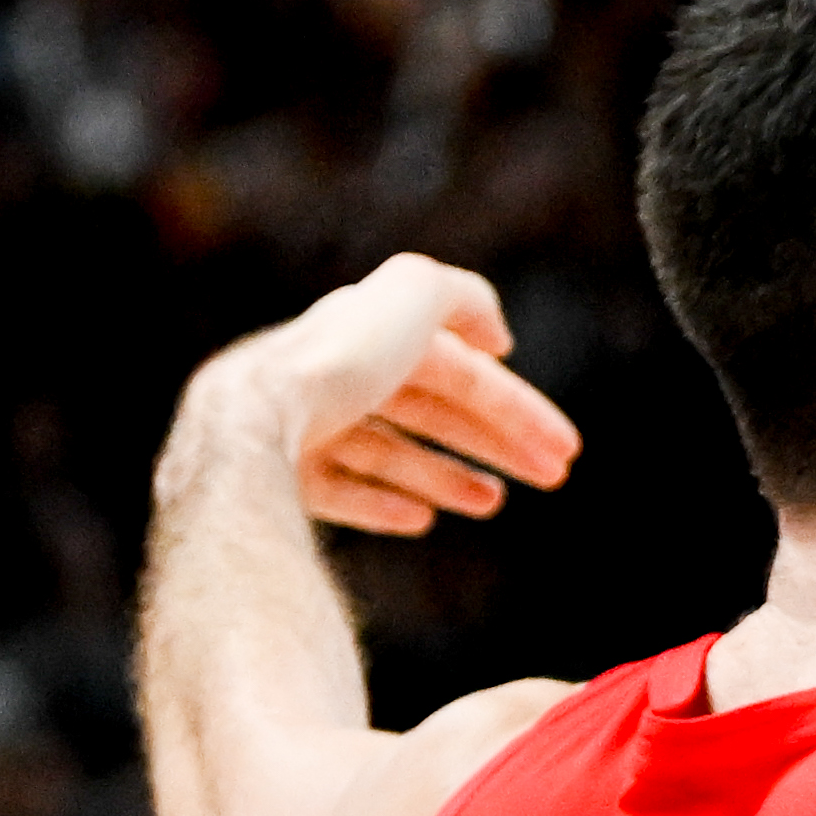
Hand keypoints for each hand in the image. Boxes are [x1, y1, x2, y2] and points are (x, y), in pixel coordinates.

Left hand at [198, 253, 582, 536]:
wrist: (250, 422)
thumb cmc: (336, 362)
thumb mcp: (412, 296)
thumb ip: (462, 296)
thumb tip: (496, 337)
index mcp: (366, 331)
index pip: (460, 369)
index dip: (518, 406)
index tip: (565, 448)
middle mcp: (331, 373)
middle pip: (431, 411)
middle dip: (496, 443)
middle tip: (552, 478)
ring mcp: (301, 424)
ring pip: (388, 451)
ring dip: (447, 476)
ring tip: (492, 504)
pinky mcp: (275, 472)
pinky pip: (338, 491)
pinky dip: (381, 502)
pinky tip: (419, 519)